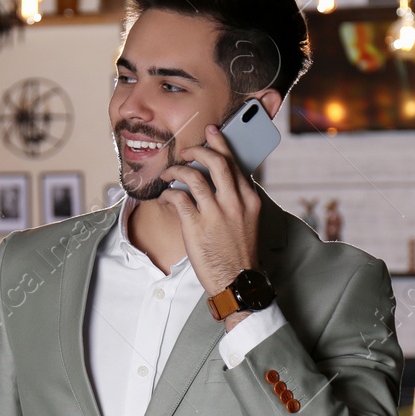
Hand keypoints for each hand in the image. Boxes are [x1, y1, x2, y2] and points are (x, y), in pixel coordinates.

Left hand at [159, 123, 260, 300]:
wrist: (237, 281)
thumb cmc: (240, 253)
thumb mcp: (249, 221)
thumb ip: (238, 199)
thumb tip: (221, 181)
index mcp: (249, 199)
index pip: (235, 163)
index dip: (221, 145)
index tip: (212, 133)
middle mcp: (234, 202)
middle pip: (216, 162)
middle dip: (198, 150)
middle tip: (186, 151)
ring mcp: (215, 214)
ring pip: (193, 177)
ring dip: (177, 170)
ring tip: (169, 173)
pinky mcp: (196, 226)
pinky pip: (178, 198)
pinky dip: (168, 193)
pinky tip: (164, 196)